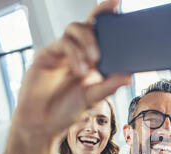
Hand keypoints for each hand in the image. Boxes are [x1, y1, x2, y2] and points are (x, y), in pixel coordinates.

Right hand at [13, 0, 130, 139]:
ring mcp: (62, 51)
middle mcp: (78, 52)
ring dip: (86, 41)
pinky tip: (79, 70)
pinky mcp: (47, 54)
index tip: (118, 2)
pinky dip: (74, 54)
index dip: (108, 16)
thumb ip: (108, 86)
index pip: (102, 34)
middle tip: (105, 38)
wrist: (41, 124)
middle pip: (88, 24)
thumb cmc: (66, 111)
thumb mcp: (92, 98)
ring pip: (74, 29)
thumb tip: (129, 76)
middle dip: (98, 22)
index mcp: (92, 60)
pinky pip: (63, 44)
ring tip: (92, 61)